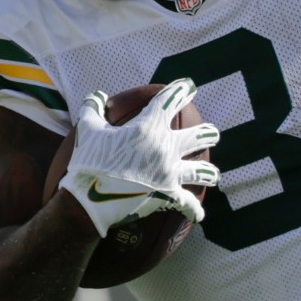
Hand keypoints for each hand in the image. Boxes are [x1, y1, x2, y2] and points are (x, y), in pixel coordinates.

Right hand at [62, 79, 222, 233]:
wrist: (90, 200)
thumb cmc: (89, 161)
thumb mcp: (87, 130)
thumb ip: (93, 108)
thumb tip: (97, 96)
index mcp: (148, 128)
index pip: (169, 101)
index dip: (181, 91)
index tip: (188, 86)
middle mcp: (166, 148)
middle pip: (198, 136)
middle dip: (208, 133)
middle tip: (212, 133)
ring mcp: (170, 174)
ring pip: (201, 171)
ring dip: (208, 171)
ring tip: (213, 173)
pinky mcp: (168, 196)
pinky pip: (189, 204)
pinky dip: (194, 210)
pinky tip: (200, 215)